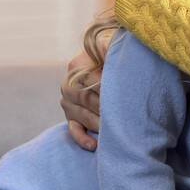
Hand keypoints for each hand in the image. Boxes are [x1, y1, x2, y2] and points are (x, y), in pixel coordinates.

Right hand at [61, 28, 114, 150]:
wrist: (105, 62)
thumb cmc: (113, 53)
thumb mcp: (111, 44)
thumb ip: (109, 45)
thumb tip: (110, 51)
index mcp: (76, 66)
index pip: (90, 81)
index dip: (106, 89)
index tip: (122, 96)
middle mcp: (68, 84)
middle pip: (85, 100)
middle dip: (104, 109)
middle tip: (122, 116)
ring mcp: (67, 102)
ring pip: (81, 116)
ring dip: (98, 123)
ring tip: (114, 129)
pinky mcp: (71, 117)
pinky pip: (73, 130)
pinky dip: (82, 138)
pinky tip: (94, 145)